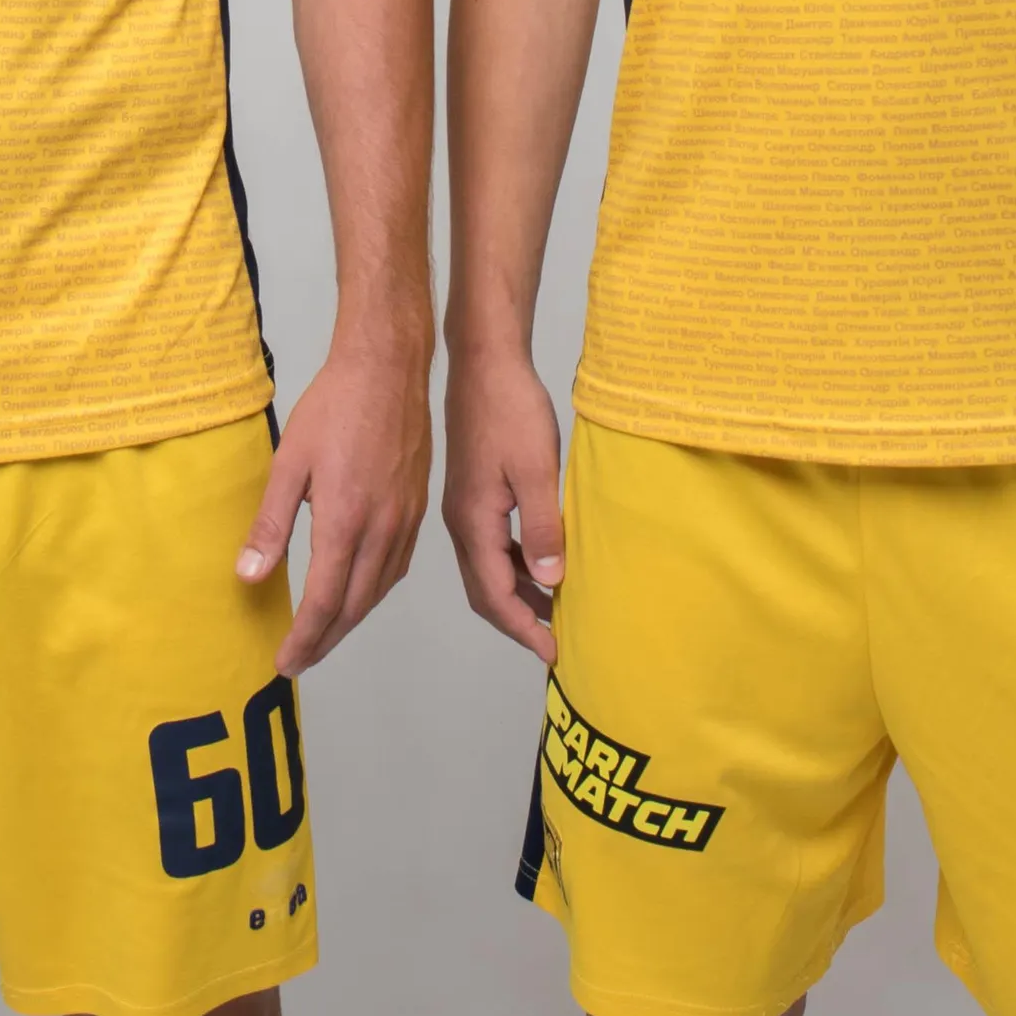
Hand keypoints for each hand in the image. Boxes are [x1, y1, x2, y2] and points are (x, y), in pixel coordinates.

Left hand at [237, 333, 430, 672]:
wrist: (388, 370)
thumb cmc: (334, 407)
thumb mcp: (289, 464)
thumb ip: (271, 525)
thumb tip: (249, 576)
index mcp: (345, 521)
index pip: (323, 601)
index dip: (303, 639)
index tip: (284, 662)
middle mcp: (381, 530)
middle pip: (352, 607)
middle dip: (323, 641)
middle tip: (298, 662)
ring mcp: (404, 523)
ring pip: (377, 592)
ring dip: (348, 622)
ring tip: (322, 637)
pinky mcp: (417, 511)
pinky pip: (395, 569)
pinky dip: (372, 594)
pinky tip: (357, 595)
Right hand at [441, 342, 565, 656]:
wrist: (484, 363)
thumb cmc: (511, 410)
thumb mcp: (536, 469)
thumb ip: (542, 526)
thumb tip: (550, 581)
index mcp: (473, 521)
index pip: (495, 593)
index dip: (523, 628)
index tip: (551, 653)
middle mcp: (461, 522)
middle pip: (484, 590)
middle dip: (516, 621)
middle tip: (552, 644)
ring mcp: (464, 508)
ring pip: (487, 569)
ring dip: (517, 594)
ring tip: (554, 612)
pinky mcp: (473, 493)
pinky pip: (490, 545)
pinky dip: (513, 566)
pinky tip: (540, 565)